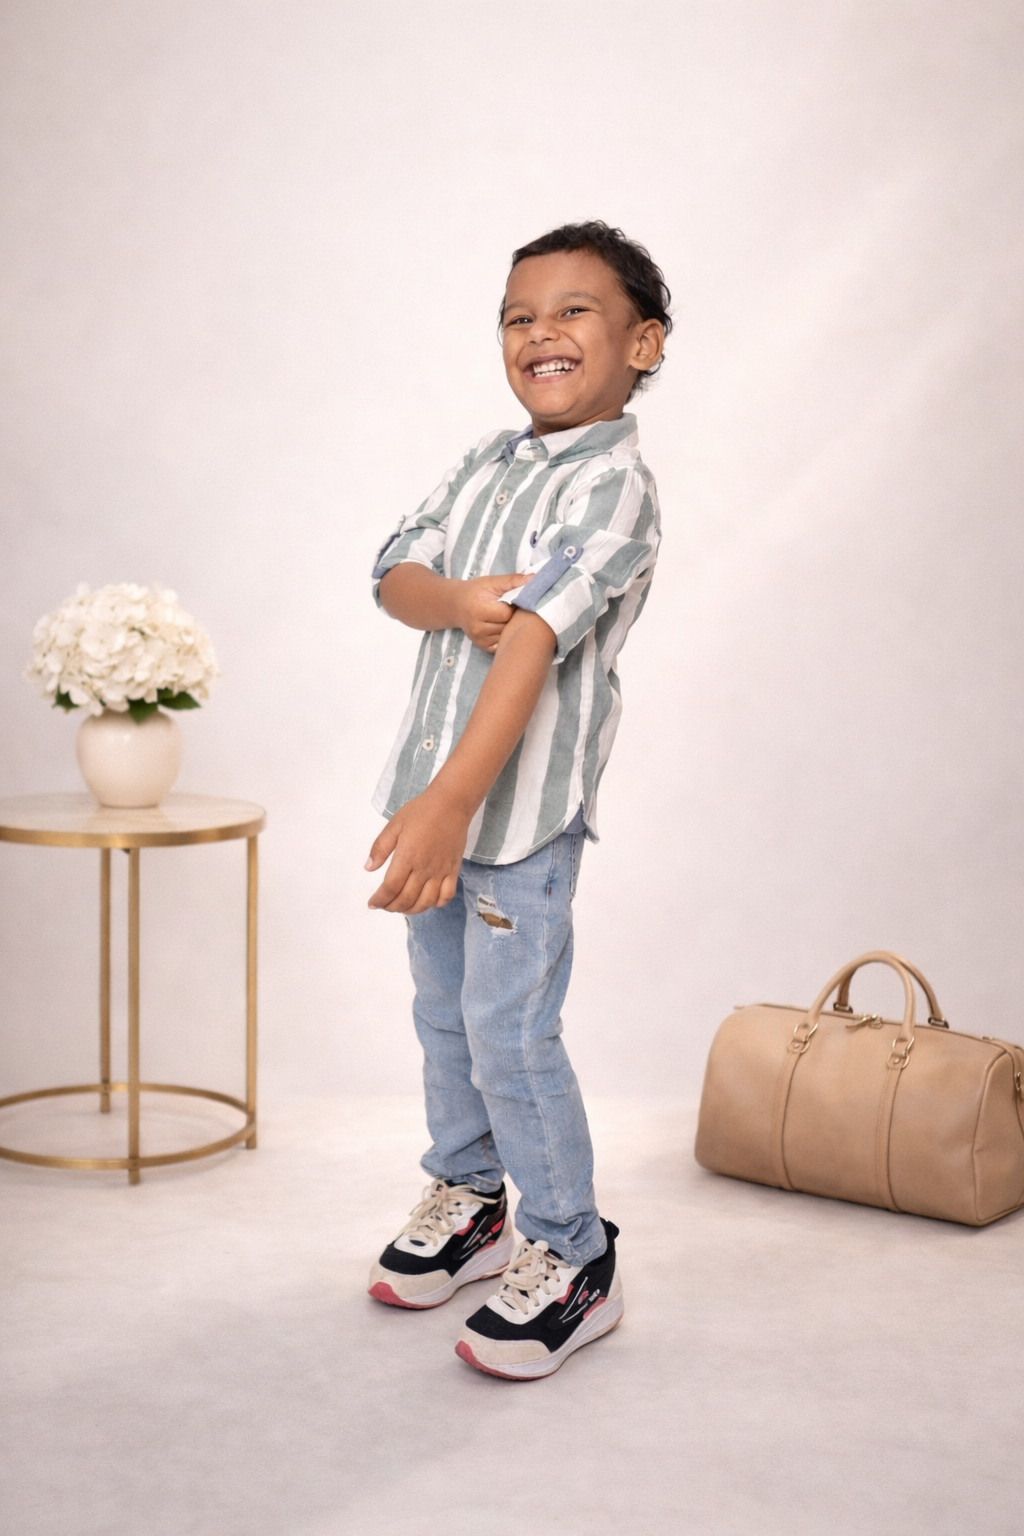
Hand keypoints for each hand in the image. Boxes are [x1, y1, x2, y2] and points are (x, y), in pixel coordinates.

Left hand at [365, 787, 469, 913]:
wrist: (451, 804)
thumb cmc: (421, 811)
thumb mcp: (395, 824)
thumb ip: (380, 848)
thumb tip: (368, 868)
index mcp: (407, 856)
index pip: (391, 887)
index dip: (380, 900)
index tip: (372, 904)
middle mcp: (424, 868)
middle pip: (406, 899)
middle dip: (392, 907)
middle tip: (384, 905)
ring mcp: (441, 871)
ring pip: (426, 902)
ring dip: (411, 910)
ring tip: (402, 906)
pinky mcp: (453, 870)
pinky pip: (446, 895)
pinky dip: (435, 904)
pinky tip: (426, 901)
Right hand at [454, 573, 529, 652]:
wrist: (457, 605)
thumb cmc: (476, 592)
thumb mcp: (491, 582)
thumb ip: (512, 580)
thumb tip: (534, 579)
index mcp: (478, 611)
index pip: (506, 614)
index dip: (514, 606)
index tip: (513, 601)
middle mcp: (477, 629)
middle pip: (508, 626)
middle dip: (514, 617)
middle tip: (512, 608)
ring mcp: (480, 640)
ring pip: (507, 636)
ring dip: (511, 627)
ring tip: (507, 617)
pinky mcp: (484, 648)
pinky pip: (504, 643)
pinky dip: (506, 635)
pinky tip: (503, 626)